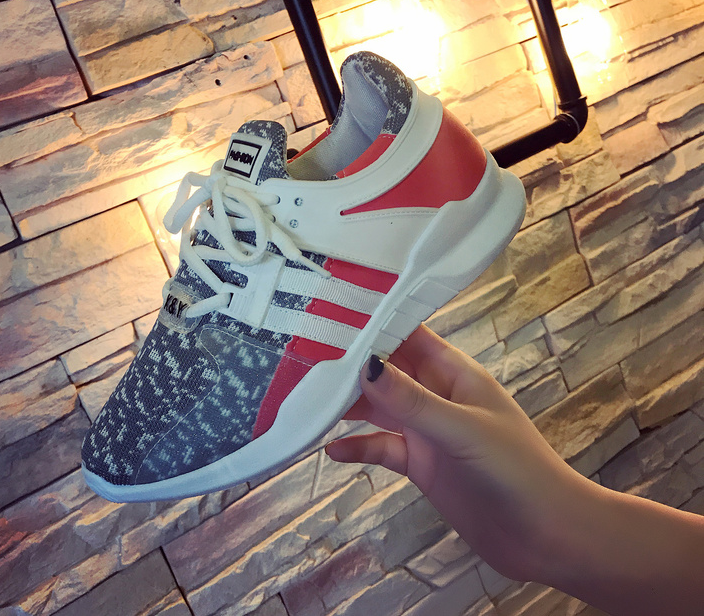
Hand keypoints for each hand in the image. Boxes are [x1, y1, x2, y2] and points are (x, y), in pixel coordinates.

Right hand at [326, 325, 589, 582]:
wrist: (544, 535)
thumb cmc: (515, 469)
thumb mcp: (461, 429)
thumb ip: (412, 401)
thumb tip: (365, 364)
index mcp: (453, 372)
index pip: (408, 333)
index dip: (374, 321)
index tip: (332, 313)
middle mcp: (436, 394)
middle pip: (386, 369)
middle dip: (351, 363)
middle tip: (304, 357)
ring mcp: (426, 429)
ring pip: (379, 406)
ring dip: (349, 404)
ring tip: (308, 399)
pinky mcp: (420, 463)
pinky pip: (382, 447)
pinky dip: (359, 446)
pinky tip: (332, 450)